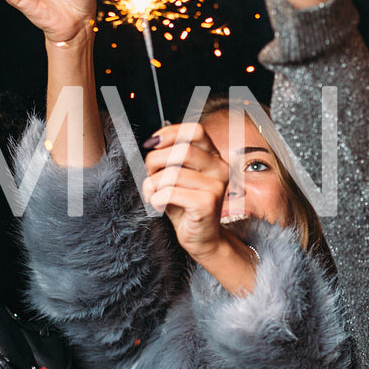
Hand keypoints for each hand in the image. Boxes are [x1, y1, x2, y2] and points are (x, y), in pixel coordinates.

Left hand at [142, 122, 234, 258]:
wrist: (201, 238)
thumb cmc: (185, 206)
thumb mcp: (178, 177)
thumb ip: (170, 159)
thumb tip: (153, 143)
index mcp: (214, 157)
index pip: (195, 131)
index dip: (171, 133)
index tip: (153, 143)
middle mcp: (219, 168)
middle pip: (182, 149)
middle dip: (155, 160)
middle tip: (149, 175)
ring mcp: (216, 186)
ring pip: (172, 173)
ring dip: (152, 184)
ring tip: (152, 194)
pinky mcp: (207, 203)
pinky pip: (170, 192)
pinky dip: (157, 199)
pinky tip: (159, 205)